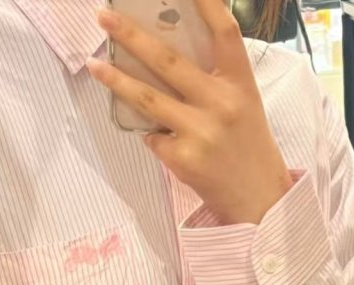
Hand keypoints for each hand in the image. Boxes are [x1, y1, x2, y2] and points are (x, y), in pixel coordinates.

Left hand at [87, 0, 293, 225]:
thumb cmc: (247, 144)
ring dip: (116, 80)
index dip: (204, 3)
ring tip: (94, 64)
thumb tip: (162, 56)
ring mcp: (200, 131)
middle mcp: (221, 102)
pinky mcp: (183, 158)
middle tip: (104, 16)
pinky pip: (153, 136)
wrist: (259, 197)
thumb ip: (213, 79)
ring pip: (147, 98)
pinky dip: (152, 133)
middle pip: (169, 61)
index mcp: (240, 82)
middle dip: (132, 35)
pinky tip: (163, 138)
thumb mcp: (243, 102)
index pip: (223, 31)